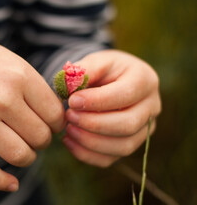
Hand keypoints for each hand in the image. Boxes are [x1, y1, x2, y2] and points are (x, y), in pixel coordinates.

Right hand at [0, 26, 63, 190]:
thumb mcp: (3, 58)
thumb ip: (31, 84)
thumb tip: (56, 115)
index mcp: (18, 74)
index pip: (55, 114)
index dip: (56, 124)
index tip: (48, 125)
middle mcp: (0, 96)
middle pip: (41, 138)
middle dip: (40, 141)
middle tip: (30, 136)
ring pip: (20, 156)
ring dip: (25, 158)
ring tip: (18, 149)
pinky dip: (3, 182)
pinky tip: (10, 183)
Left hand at [62, 50, 160, 166]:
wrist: (111, 81)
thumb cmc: (103, 70)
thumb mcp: (95, 61)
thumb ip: (83, 70)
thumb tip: (67, 85)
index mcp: (145, 80)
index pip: (125, 95)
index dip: (97, 101)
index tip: (72, 101)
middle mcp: (151, 107)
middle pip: (127, 124)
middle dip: (93, 123)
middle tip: (69, 116)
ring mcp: (144, 129)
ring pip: (123, 146)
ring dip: (90, 141)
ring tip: (68, 129)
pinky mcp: (130, 144)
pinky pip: (111, 158)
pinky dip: (87, 154)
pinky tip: (69, 141)